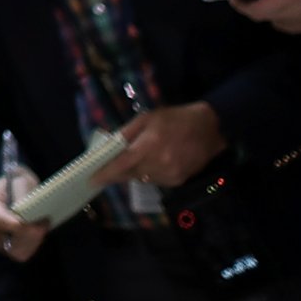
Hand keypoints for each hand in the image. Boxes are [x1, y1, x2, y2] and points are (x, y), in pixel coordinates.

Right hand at [0, 171, 47, 262]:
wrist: (18, 189)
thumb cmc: (20, 182)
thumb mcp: (22, 181)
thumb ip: (21, 196)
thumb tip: (23, 216)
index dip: (15, 225)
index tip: (32, 226)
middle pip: (6, 237)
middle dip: (28, 235)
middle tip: (44, 223)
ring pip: (14, 249)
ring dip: (32, 240)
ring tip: (42, 225)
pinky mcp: (3, 246)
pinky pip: (19, 253)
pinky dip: (31, 245)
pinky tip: (38, 233)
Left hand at [95, 102, 224, 192]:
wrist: (208, 129)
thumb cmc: (175, 119)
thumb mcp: (147, 118)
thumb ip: (127, 133)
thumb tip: (109, 146)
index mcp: (149, 146)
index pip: (122, 166)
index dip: (106, 174)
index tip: (92, 180)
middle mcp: (159, 164)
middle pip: (130, 175)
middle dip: (119, 172)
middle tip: (110, 167)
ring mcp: (170, 175)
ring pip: (142, 179)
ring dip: (136, 172)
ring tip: (140, 157)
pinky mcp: (178, 181)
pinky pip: (156, 181)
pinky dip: (150, 174)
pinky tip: (155, 161)